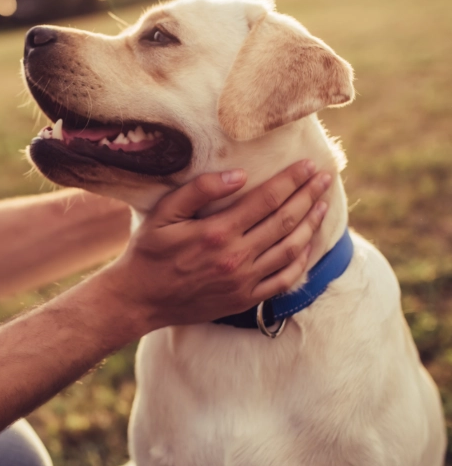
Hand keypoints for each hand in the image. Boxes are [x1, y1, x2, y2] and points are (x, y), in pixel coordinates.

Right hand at [98, 160, 330, 333]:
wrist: (140, 299)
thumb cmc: (149, 252)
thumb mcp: (163, 214)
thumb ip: (199, 190)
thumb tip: (239, 175)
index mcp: (217, 232)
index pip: (266, 199)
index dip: (291, 180)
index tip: (309, 165)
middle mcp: (236, 257)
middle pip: (285, 221)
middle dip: (309, 196)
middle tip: (325, 178)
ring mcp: (244, 281)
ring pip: (291, 249)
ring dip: (311, 224)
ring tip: (323, 204)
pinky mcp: (245, 299)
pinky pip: (284, 280)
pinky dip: (302, 260)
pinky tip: (308, 244)